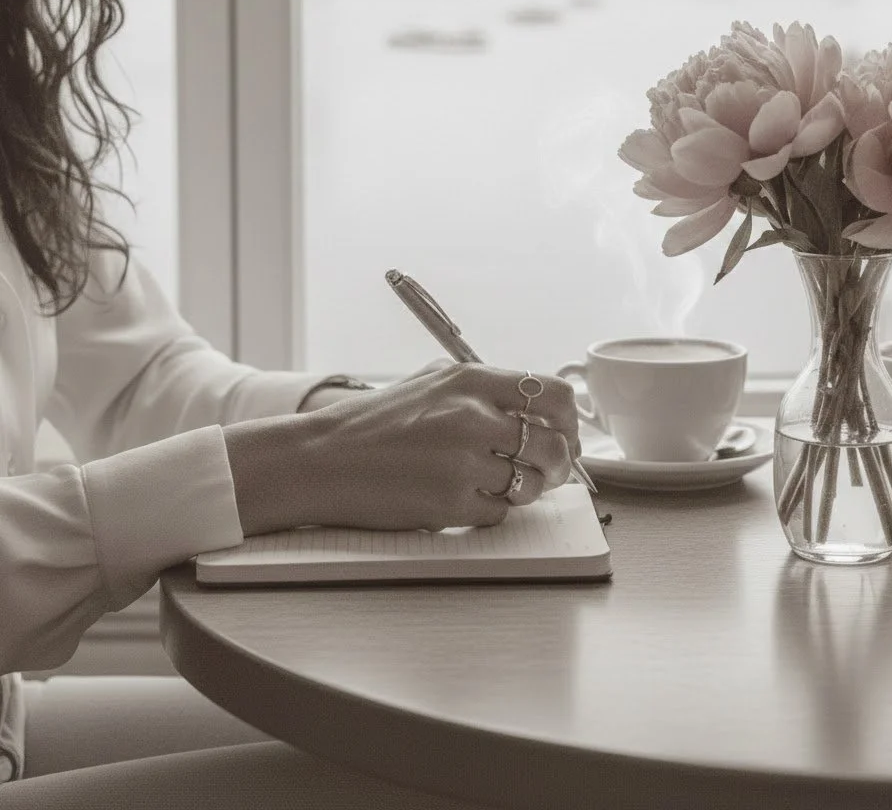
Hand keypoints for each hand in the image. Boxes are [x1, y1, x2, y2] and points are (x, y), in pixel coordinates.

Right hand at [224, 362, 579, 535]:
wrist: (320, 460)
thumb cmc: (375, 424)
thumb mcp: (432, 384)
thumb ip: (487, 391)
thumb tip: (543, 410)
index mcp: (471, 380)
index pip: (555, 395)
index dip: (569, 421)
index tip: (563, 434)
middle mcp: (473, 416)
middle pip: (554, 445)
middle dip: (558, 464)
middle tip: (546, 471)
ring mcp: (464, 462)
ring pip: (531, 483)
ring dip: (523, 489)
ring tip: (495, 483)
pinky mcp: (451, 504)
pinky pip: (499, 513)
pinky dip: (488, 511)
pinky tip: (460, 498)